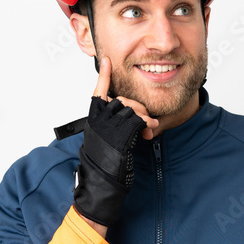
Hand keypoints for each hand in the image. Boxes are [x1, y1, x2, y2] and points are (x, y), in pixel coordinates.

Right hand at [72, 57, 151, 227]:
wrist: (102, 182)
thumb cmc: (105, 164)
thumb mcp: (107, 139)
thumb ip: (116, 124)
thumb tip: (136, 118)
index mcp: (93, 119)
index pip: (98, 92)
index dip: (104, 76)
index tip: (106, 60)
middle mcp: (98, 120)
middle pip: (123, 100)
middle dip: (138, 108)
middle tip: (146, 122)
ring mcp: (107, 126)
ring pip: (132, 109)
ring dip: (145, 118)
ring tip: (150, 129)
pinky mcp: (119, 134)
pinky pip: (138, 120)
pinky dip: (147, 124)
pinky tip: (150, 131)